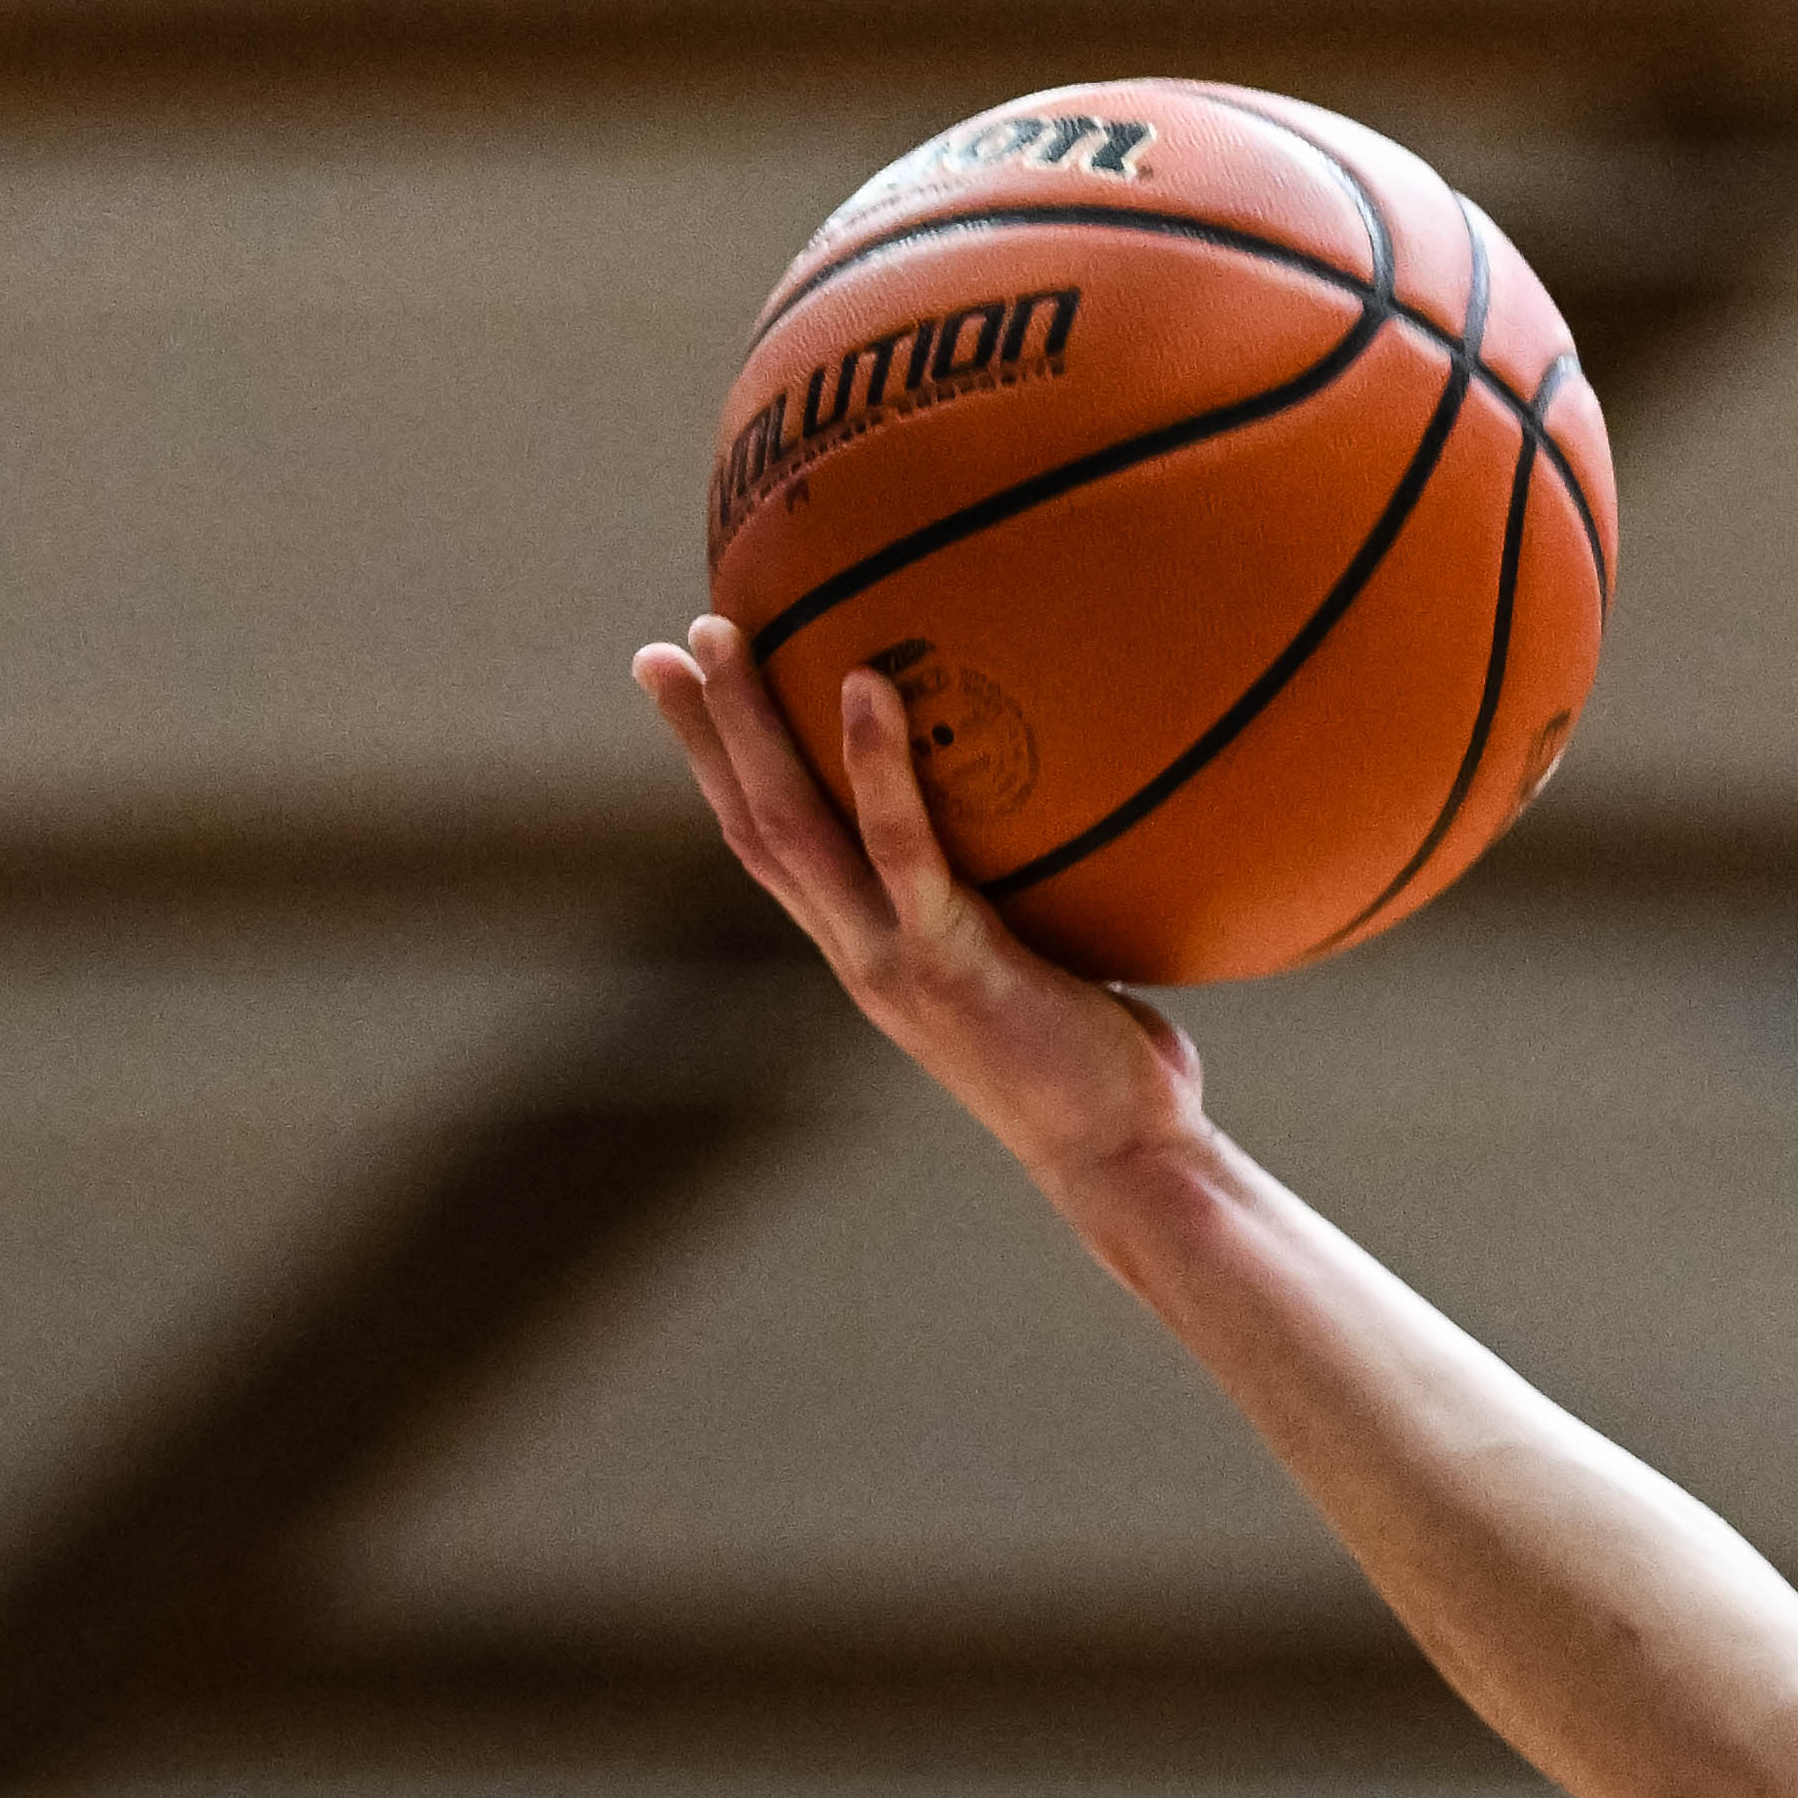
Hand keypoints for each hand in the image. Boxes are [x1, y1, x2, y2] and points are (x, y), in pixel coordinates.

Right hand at [634, 619, 1209, 1189]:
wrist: (1127, 1161)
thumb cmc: (1111, 1070)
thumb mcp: (1057, 970)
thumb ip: (1036, 907)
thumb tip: (1083, 819)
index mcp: (872, 957)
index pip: (777, 856)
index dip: (727, 780)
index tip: (694, 705)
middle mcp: (860, 957)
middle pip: (755, 828)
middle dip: (703, 737)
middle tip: (669, 645)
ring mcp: (893, 963)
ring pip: (793, 827)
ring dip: (748, 728)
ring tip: (724, 635)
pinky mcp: (949, 963)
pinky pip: (902, 849)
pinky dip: (878, 766)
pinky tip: (868, 684)